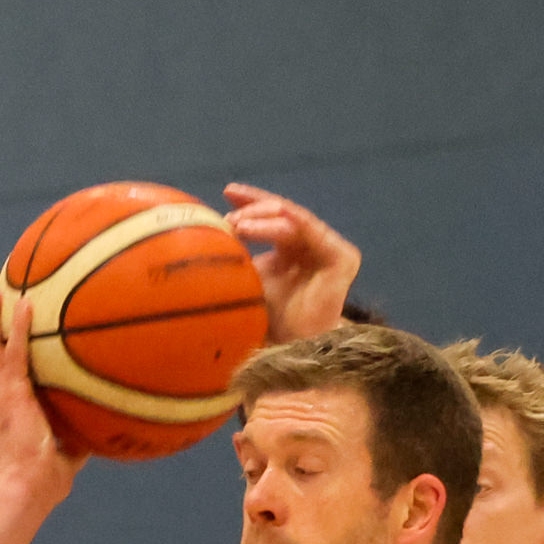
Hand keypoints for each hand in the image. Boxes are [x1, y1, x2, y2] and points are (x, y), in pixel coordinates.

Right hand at [0, 285, 82, 497]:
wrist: (32, 489)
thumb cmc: (46, 482)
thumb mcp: (66, 456)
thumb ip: (76, 441)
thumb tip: (100, 436)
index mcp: (2, 413)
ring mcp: (0, 397)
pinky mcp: (13, 396)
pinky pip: (14, 355)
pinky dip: (19, 328)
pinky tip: (27, 304)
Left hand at [221, 182, 361, 340]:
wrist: (289, 350)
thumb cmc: (267, 322)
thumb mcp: (246, 281)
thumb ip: (235, 257)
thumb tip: (201, 235)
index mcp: (291, 248)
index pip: (271, 217)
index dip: (250, 202)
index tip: (227, 193)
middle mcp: (312, 245)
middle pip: (283, 212)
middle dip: (254, 207)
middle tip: (228, 215)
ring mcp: (330, 250)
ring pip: (294, 219)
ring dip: (263, 216)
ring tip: (236, 223)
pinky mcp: (342, 258)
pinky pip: (311, 230)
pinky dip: (288, 221)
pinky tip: (265, 219)